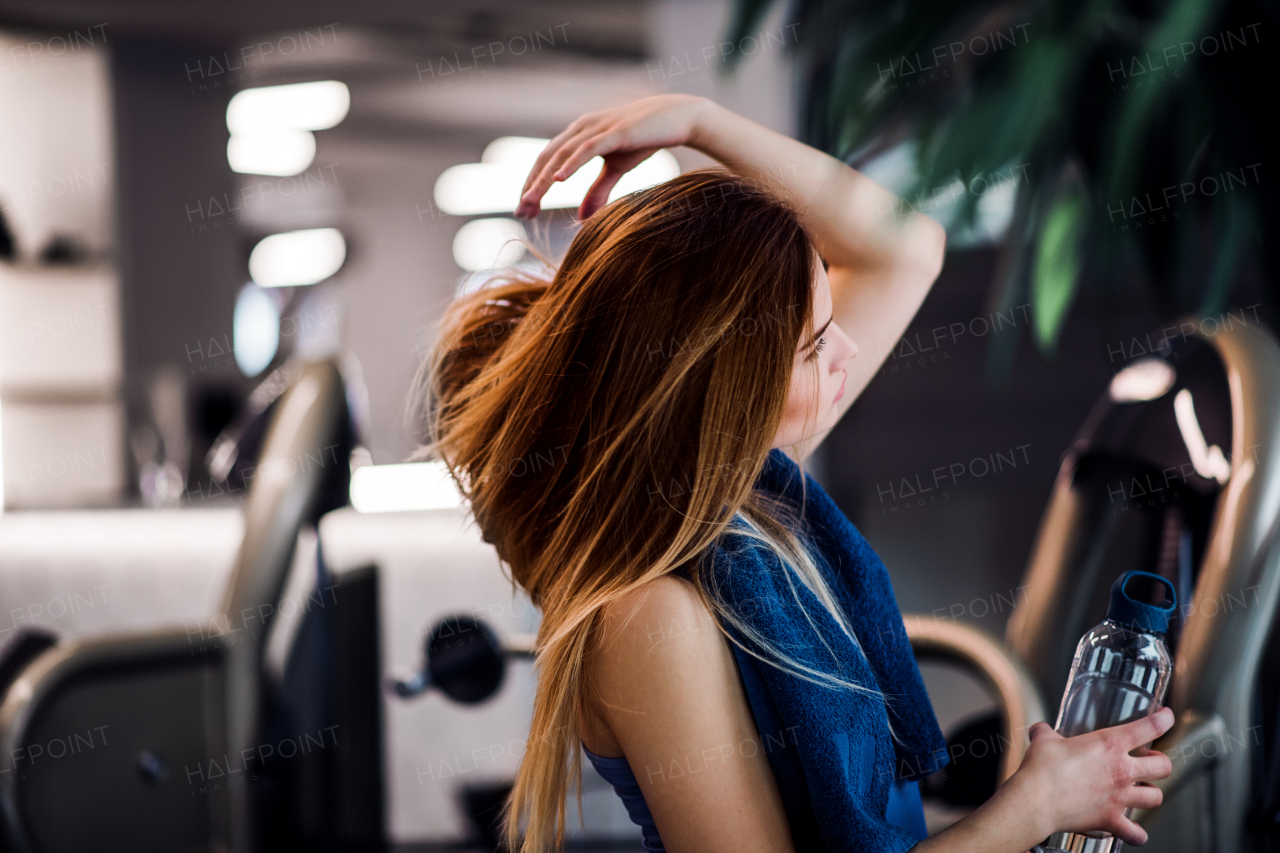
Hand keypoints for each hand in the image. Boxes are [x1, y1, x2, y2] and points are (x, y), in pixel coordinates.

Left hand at [514, 94, 710, 220]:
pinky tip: (558, 180)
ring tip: (531, 201)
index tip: (525, 211)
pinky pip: (587, 149)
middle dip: (532, 186)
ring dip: (544, 179)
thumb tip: (581, 218)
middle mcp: (581, 128)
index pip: (547, 162)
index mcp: (579, 136)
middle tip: (521, 212)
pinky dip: (571, 164)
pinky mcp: (614, 132)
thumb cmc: (645, 140)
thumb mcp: (616, 170)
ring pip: (562, 155)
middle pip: (547, 159)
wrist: (678, 118)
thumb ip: (598, 191)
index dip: (533, 185)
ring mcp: (597, 128)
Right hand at [1003, 707, 1174, 845]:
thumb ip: (1046, 732)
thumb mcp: (1043, 739)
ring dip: (1151, 794)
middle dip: (1161, 763)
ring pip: (1156, 797)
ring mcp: (1119, 797)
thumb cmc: (1040, 768)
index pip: (1148, 728)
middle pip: (1163, 766)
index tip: (1167, 717)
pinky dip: (1136, 833)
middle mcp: (1121, 770)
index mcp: (1108, 744)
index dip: (1163, 720)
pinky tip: (1133, 831)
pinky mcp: (1110, 820)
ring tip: (1143, 791)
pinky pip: (1136, 833)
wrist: (1035, 800)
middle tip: (1151, 762)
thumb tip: (1041, 730)